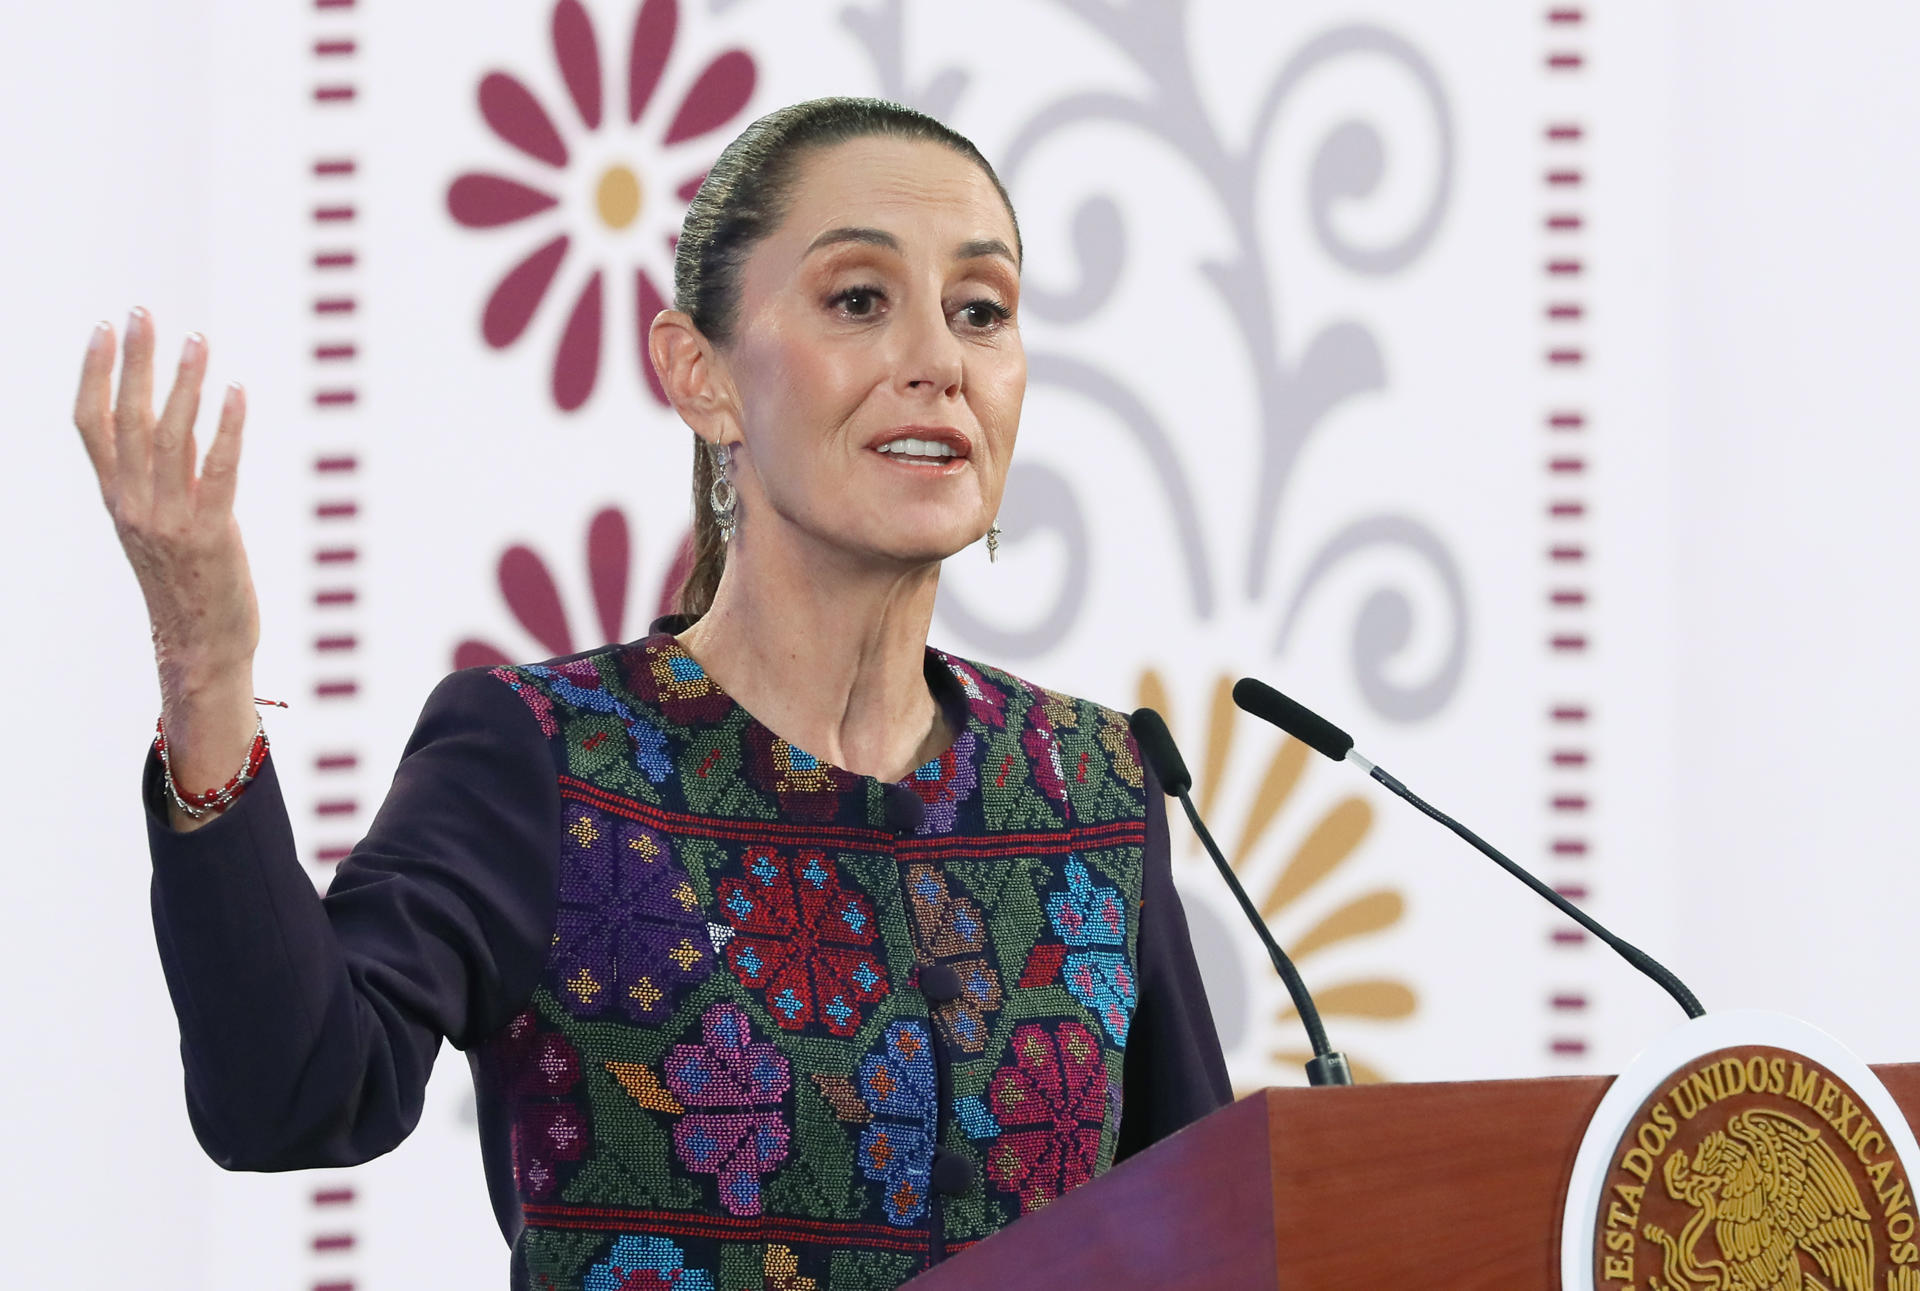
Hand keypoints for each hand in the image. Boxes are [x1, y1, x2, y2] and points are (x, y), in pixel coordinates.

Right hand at [75, 309, 261, 821]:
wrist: (200, 650)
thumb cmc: (186, 587)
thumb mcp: (159, 529)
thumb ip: (160, 483)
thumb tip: (174, 431)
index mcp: (118, 501)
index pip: (92, 424)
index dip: (94, 373)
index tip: (103, 328)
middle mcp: (135, 505)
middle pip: (129, 418)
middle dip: (135, 360)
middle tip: (143, 312)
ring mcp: (171, 520)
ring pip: (171, 436)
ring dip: (185, 383)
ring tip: (197, 338)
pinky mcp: (212, 535)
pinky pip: (218, 470)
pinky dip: (226, 428)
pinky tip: (236, 392)